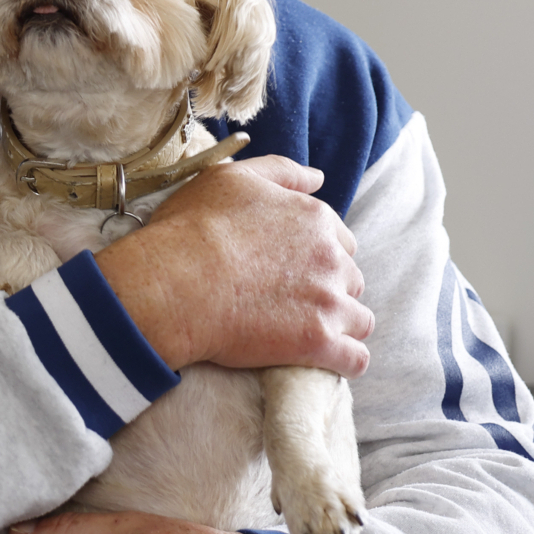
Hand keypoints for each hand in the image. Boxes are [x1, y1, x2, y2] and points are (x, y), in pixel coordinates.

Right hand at [94, 155, 371, 375]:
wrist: (175, 282)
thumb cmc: (193, 228)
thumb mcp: (233, 178)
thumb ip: (282, 172)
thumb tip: (318, 177)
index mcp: (314, 219)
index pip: (340, 242)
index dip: (318, 256)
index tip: (292, 270)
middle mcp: (330, 258)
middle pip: (351, 280)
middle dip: (330, 290)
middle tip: (292, 302)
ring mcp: (327, 302)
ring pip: (359, 319)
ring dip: (341, 325)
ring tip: (308, 333)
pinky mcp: (318, 343)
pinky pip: (355, 359)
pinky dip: (347, 361)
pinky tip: (328, 361)